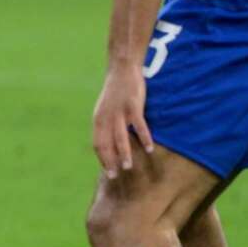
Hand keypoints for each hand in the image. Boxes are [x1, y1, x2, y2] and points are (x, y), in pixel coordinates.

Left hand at [91, 63, 153, 178]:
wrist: (122, 70)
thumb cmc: (115, 93)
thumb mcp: (105, 110)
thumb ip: (106, 125)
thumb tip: (109, 144)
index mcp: (98, 119)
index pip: (98, 144)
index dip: (103, 159)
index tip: (109, 172)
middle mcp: (106, 117)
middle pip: (107, 144)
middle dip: (110, 161)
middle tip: (115, 176)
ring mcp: (119, 112)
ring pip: (121, 137)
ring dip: (124, 154)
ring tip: (128, 167)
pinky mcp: (133, 106)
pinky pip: (139, 126)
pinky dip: (144, 138)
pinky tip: (149, 149)